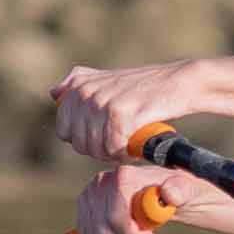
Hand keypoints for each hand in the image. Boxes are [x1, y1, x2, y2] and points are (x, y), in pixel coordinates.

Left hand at [51, 58, 209, 163]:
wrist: (179, 83)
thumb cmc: (145, 88)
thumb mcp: (106, 81)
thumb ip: (79, 85)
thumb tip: (54, 94)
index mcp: (78, 84)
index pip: (64, 130)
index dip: (84, 140)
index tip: (104, 136)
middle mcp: (85, 91)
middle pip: (79, 144)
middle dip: (100, 149)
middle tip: (121, 140)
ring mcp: (101, 102)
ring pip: (96, 149)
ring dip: (115, 153)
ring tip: (131, 140)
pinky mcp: (119, 114)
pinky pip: (113, 149)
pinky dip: (127, 153)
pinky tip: (137, 142)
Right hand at [76, 164, 181, 233]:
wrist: (163, 191)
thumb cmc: (177, 190)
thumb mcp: (186, 189)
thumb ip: (181, 190)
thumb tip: (169, 194)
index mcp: (125, 176)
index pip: (116, 217)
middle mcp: (102, 181)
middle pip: (103, 229)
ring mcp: (91, 194)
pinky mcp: (85, 206)